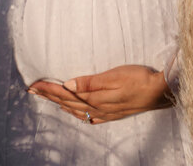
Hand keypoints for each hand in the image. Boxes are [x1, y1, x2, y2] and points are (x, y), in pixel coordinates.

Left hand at [28, 65, 171, 123]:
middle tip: (32, 90)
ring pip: (75, 109)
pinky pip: (88, 116)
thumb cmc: (138, 79)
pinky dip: (76, 112)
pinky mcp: (112, 113)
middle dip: (49, 96)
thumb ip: (90, 82)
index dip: (48, 89)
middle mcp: (97, 108)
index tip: (33, 85)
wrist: (160, 92)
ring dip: (59, 103)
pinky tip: (74, 111)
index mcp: (95, 98)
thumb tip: (67, 84)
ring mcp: (104, 112)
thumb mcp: (114, 76)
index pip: (65, 93)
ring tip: (47, 98)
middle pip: (67, 102)